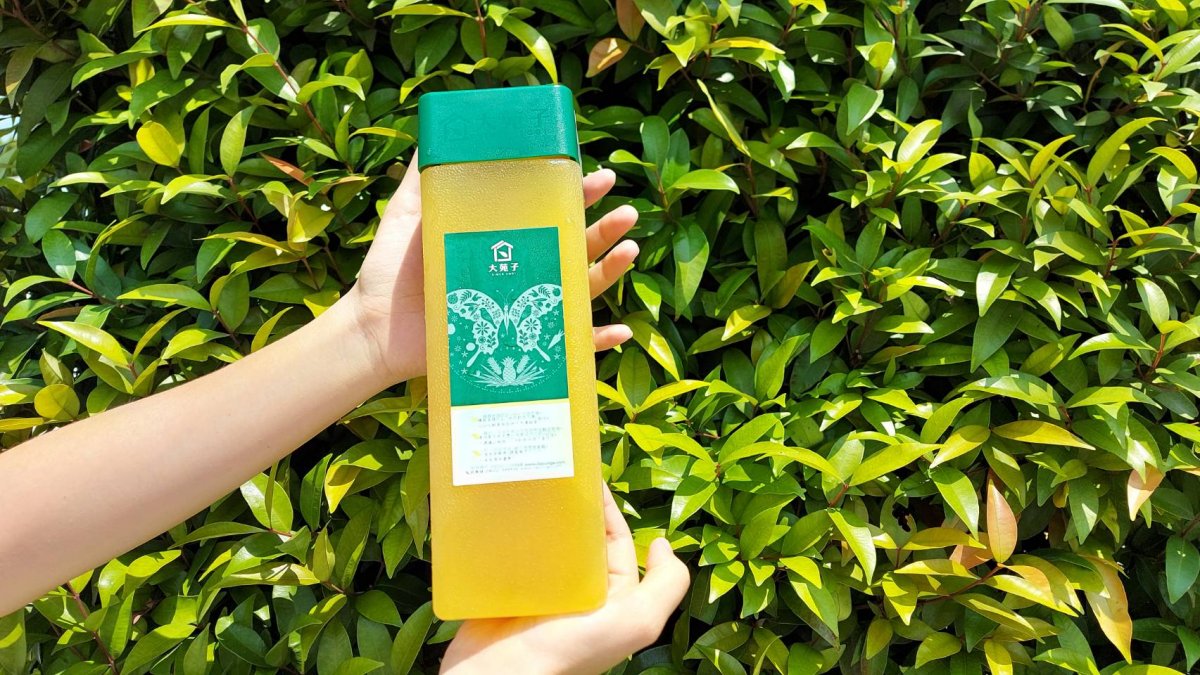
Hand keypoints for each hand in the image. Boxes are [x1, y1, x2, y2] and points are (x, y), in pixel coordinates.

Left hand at [346, 153, 640, 383]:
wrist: (372, 329)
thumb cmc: (391, 273)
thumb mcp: (408, 215)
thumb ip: (424, 177)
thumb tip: (436, 131)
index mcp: (504, 239)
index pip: (550, 211)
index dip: (577, 194)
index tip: (598, 175)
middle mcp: (521, 271)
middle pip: (575, 246)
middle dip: (605, 229)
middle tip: (626, 212)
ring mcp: (523, 310)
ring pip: (580, 288)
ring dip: (611, 271)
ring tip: (630, 250)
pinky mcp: (520, 345)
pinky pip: (568, 348)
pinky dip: (597, 342)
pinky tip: (621, 331)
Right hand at [440, 485, 689, 674]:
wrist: (498, 674)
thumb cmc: (568, 649)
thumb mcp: (635, 622)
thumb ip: (665, 586)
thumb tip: (663, 545)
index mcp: (608, 597)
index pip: (615, 542)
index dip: (608, 509)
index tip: (590, 475)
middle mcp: (576, 592)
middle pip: (578, 535)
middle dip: (571, 504)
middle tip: (554, 465)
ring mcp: (538, 590)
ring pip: (543, 538)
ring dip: (537, 511)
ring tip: (525, 475)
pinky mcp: (503, 586)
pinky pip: (509, 550)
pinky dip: (507, 527)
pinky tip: (500, 504)